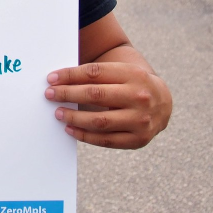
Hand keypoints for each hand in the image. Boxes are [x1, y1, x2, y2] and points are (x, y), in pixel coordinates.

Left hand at [45, 62, 171, 148]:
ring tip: (58, 113)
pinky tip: (70, 129)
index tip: (51, 79)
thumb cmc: (132, 84)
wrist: (163, 102)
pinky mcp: (138, 139)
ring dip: (73, 117)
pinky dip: (84, 136)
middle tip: (49, 94)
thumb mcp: (121, 71)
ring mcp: (140, 120)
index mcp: (133, 74)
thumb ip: (96, 75)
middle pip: (95, 94)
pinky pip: (106, 140)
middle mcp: (139, 97)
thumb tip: (59, 80)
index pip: (94, 73)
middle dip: (67, 94)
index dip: (70, 75)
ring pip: (99, 121)